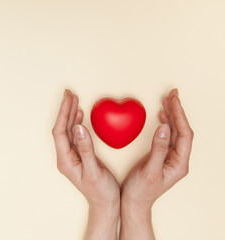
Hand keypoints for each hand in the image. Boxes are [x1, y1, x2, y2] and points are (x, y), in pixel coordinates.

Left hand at [52, 89, 119, 239]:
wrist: (105, 205)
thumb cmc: (101, 191)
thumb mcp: (94, 171)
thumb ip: (86, 149)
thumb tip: (78, 128)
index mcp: (66, 161)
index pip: (60, 132)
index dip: (63, 114)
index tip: (69, 99)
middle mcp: (65, 157)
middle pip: (61, 129)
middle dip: (64, 110)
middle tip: (69, 93)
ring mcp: (71, 156)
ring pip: (67, 131)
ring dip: (69, 114)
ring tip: (74, 99)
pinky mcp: (79, 156)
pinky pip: (74, 135)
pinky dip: (76, 122)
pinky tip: (79, 115)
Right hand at [120, 88, 193, 239]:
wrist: (134, 203)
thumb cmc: (141, 191)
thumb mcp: (149, 170)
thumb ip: (158, 149)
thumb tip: (164, 128)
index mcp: (178, 163)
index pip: (184, 134)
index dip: (179, 116)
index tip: (173, 100)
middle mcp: (178, 159)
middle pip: (182, 130)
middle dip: (177, 111)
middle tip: (172, 94)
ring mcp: (171, 157)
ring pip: (176, 131)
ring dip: (172, 115)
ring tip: (167, 100)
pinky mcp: (162, 156)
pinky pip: (168, 136)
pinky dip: (165, 123)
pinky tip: (161, 116)